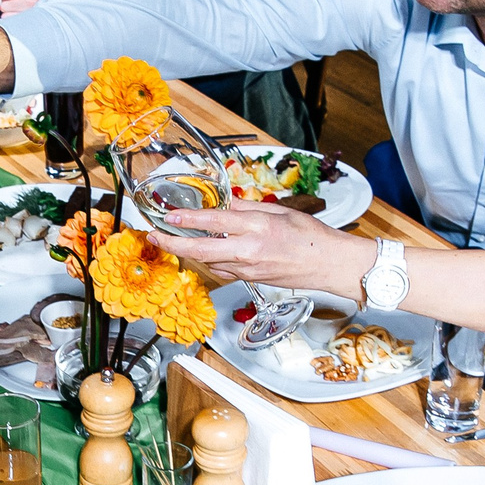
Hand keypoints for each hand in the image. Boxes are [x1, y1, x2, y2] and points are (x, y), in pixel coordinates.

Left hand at [153, 199, 373, 294]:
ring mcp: (249, 268)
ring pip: (208, 262)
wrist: (329, 264)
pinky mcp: (251, 279)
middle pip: (202, 250)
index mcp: (258, 227)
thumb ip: (248, 209)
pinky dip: (208, 261)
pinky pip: (222, 271)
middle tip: (154, 237)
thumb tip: (225, 205)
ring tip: (171, 241)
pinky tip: (203, 253)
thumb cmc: (311, 236)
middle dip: (173, 245)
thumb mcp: (280, 211)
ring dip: (188, 253)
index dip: (188, 219)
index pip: (215, 221)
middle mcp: (250, 250)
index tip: (169, 216)